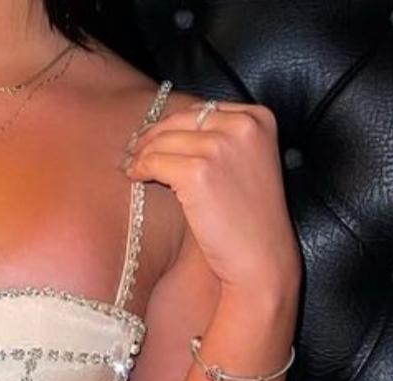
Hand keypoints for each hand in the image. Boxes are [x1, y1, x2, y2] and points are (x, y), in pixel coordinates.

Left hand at [124, 98, 300, 300]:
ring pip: (163, 140)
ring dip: (141, 154)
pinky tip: (134, 178)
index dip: (173, 125)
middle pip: (180, 120)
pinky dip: (139, 169)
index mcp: (259, 118)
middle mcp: (243, 125)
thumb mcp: (247, 164)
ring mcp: (221, 146)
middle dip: (152, 136)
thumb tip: (171, 127)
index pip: (203, 111)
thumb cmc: (250, 219)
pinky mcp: (198, 171)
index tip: (154, 139)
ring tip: (130, 167)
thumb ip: (223, 139)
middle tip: (132, 151)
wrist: (261, 258)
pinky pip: (153, 162)